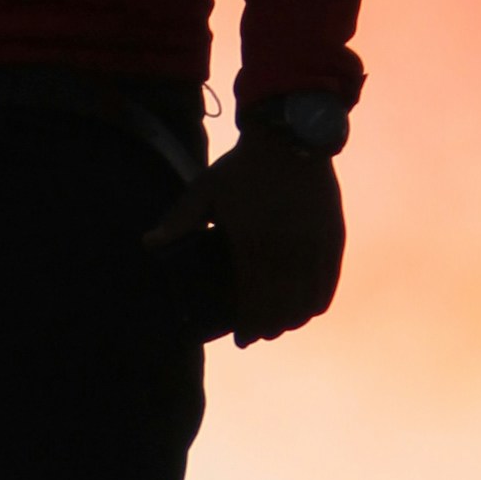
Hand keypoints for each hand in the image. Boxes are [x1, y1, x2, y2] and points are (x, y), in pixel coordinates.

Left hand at [146, 125, 344, 346]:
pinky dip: (317, 303)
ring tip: (280, 324)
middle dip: (269, 330)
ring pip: (308, 304)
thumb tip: (147, 244)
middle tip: (257, 334)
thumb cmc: (242, 168)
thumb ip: (178, 221)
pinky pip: (328, 285)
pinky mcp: (333, 240)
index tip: (241, 340)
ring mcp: (315, 248)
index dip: (249, 329)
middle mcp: (288, 253)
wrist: (291, 139)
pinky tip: (308, 308)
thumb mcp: (205, 191)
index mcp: (253, 245)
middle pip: (282, 313)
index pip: (255, 305)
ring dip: (293, 320)